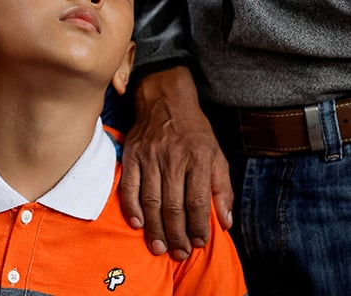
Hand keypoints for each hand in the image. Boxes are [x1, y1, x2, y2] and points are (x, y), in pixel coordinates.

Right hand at [121, 67, 232, 259]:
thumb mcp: (216, 154)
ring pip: (151, 200)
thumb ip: (222, 187)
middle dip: (177, 234)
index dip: (198, 226)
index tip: (199, 244)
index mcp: (198, 158)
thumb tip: (225, 221)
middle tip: (178, 254)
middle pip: (173, 205)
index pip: (198, 200)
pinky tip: (138, 224)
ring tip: (160, 247)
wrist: (164, 99)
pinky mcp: (131, 154)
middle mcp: (173, 158)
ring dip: (155, 228)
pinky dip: (132, 207)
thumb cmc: (194, 130)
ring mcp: (149, 157)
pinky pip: (129, 186)